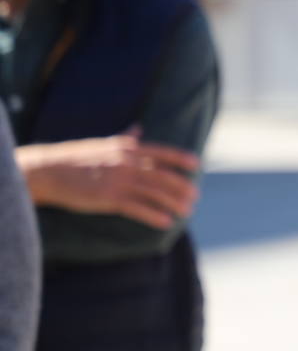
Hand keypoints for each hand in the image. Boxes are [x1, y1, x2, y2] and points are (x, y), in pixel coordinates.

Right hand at [17, 133, 199, 229]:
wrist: (48, 171)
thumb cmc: (74, 158)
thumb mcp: (103, 143)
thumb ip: (124, 138)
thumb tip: (138, 128)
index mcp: (126, 148)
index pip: (161, 152)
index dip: (180, 158)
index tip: (196, 165)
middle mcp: (126, 162)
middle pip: (163, 175)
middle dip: (182, 186)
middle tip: (195, 196)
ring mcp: (118, 180)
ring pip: (154, 192)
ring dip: (174, 203)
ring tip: (187, 211)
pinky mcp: (109, 198)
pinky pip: (138, 208)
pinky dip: (154, 215)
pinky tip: (166, 222)